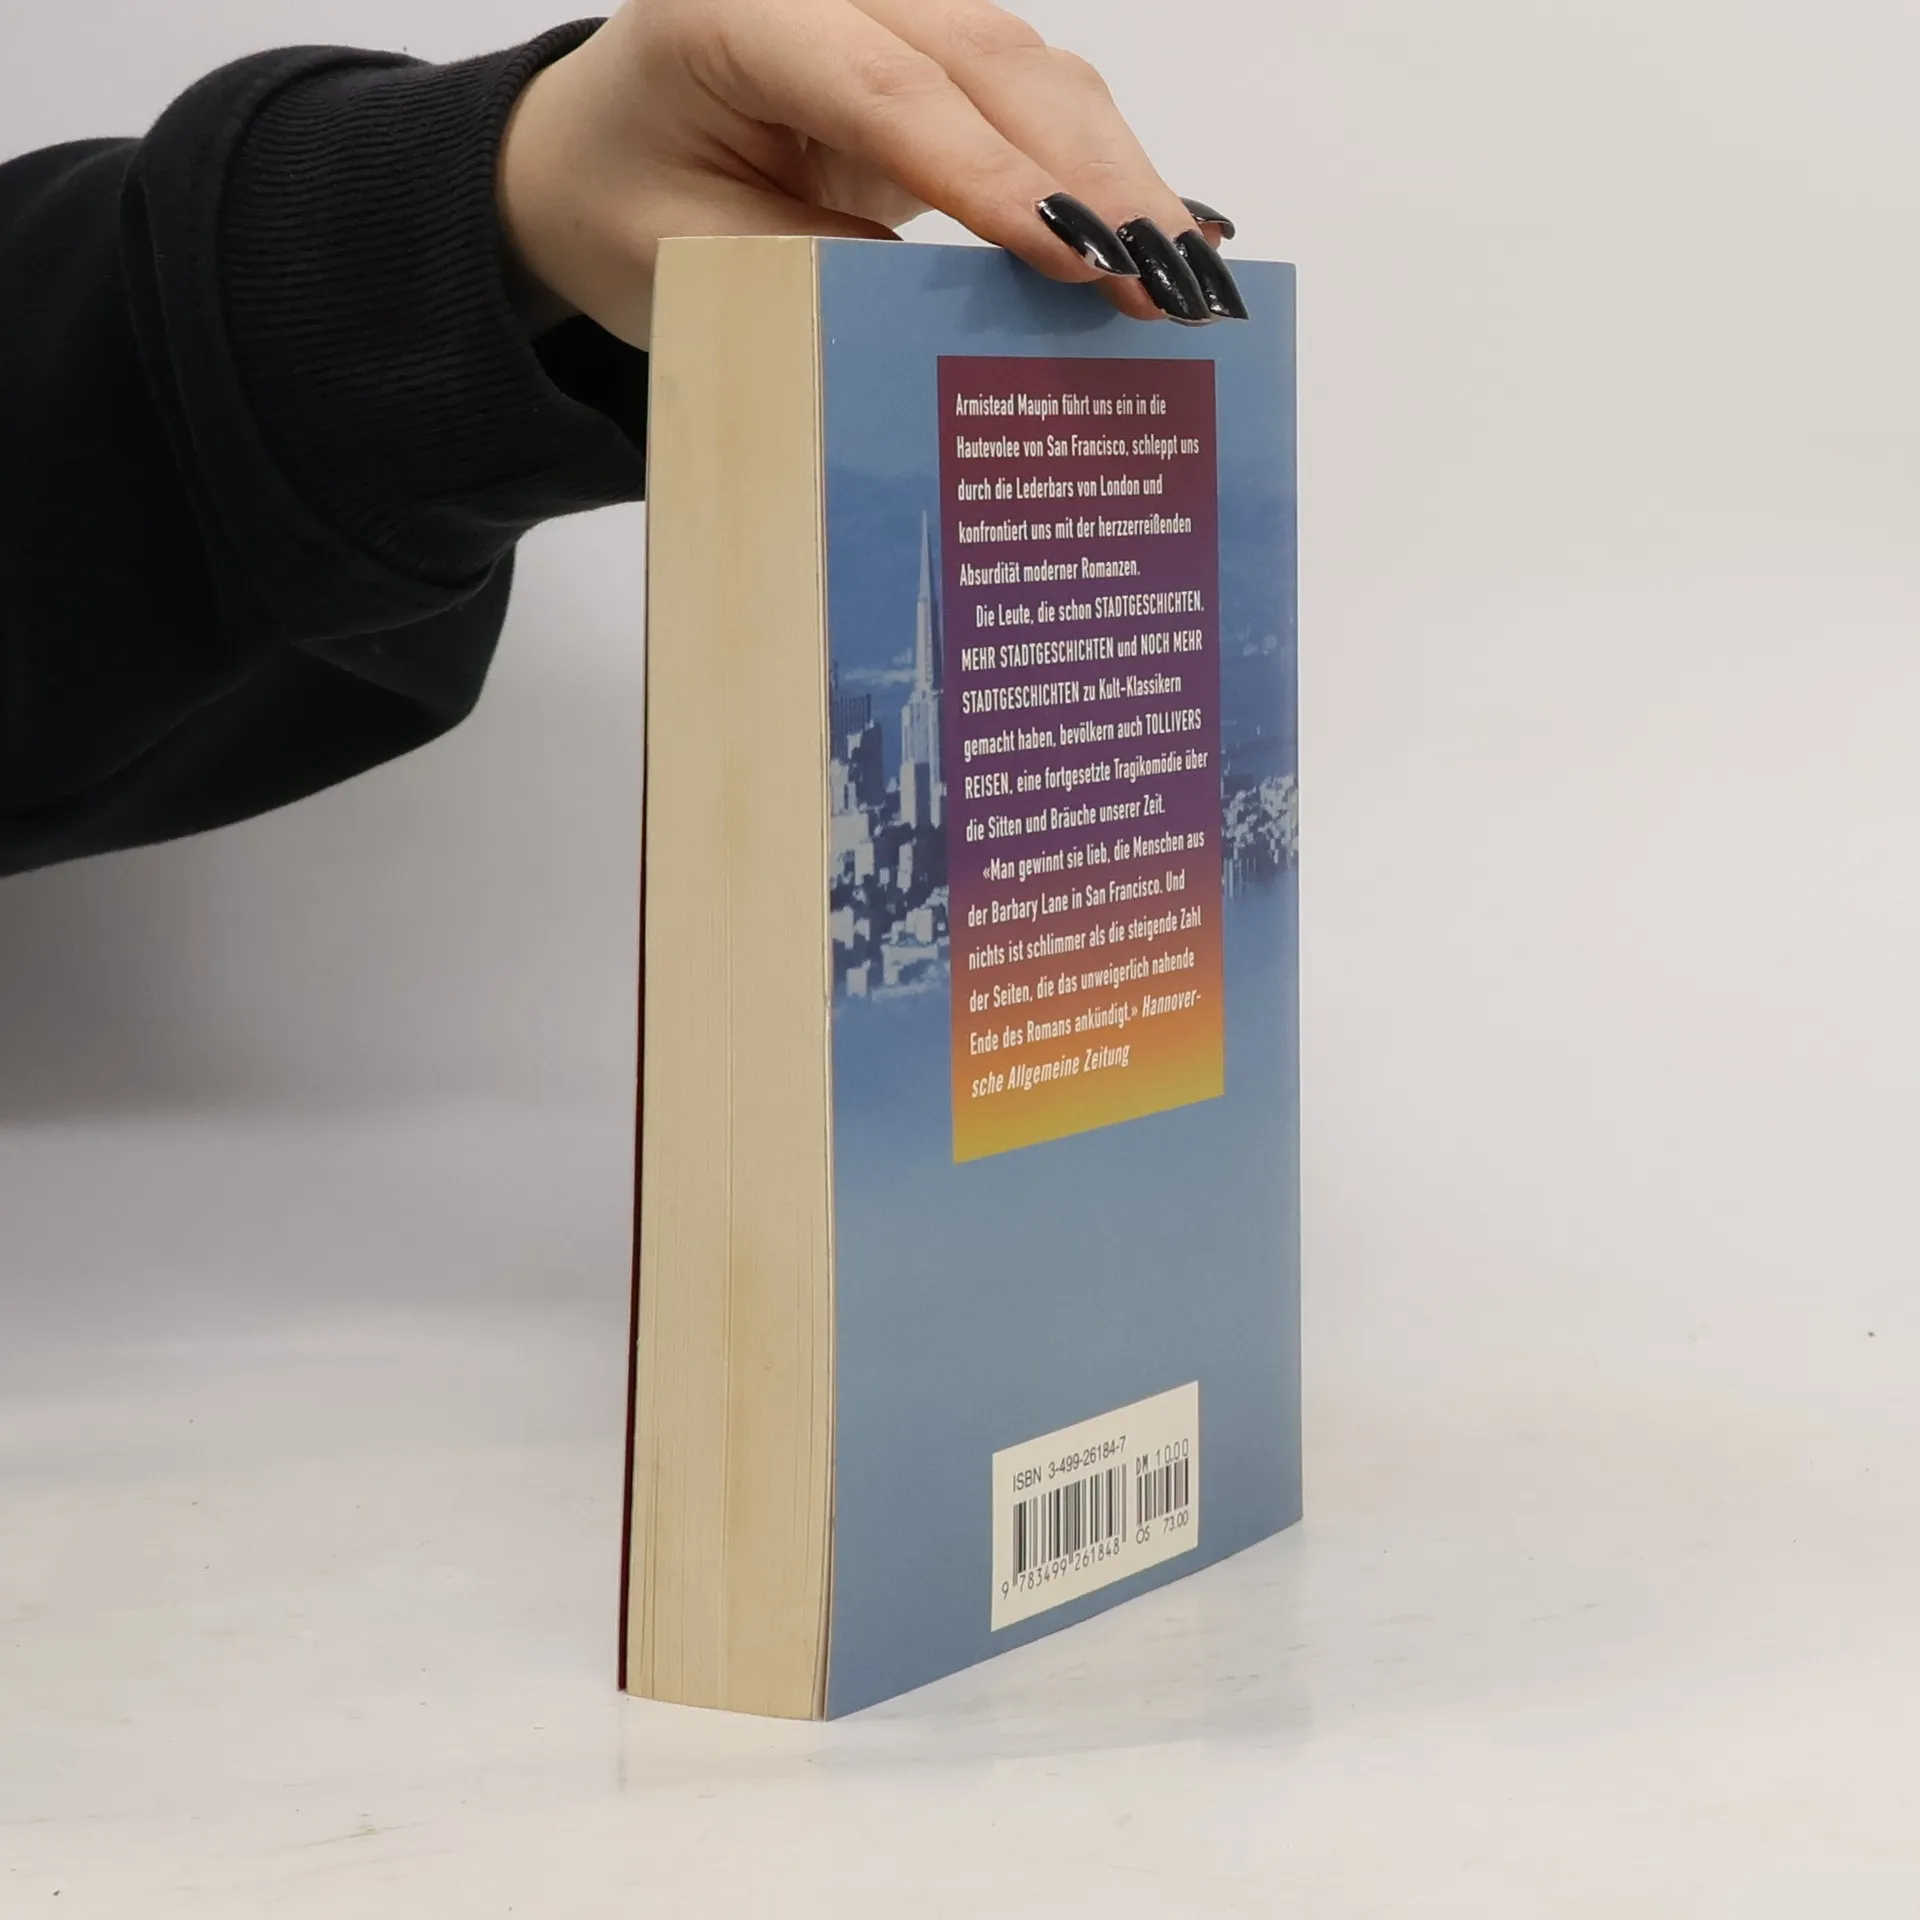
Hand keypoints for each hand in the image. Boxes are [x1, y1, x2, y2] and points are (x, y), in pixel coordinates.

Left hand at [497, 0, 1244, 344]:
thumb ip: (823, 271)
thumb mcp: (696, 263)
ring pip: (1032, 69)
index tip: (1076, 258)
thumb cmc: (630, 209)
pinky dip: (1103, 165)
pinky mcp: (935, 52)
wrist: (602, 155)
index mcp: (731, 13)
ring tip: (1187, 276)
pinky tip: (1167, 229)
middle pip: (987, 62)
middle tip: (1167, 284)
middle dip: (1090, 176)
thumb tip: (978, 312)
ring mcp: (893, 8)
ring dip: (1119, 172)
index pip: (885, 86)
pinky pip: (1034, 96)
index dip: (988, 175)